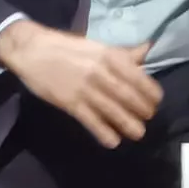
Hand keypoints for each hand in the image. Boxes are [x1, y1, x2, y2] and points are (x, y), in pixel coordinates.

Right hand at [0, 20, 160, 148]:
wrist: (32, 50)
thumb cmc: (67, 47)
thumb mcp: (98, 46)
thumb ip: (123, 53)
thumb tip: (147, 51)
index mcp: (109, 56)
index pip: (138, 77)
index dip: (150, 92)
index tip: (156, 101)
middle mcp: (101, 72)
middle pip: (128, 96)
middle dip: (142, 110)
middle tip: (147, 118)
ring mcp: (85, 88)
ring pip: (113, 110)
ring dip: (128, 124)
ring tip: (138, 134)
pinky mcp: (70, 102)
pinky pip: (91, 121)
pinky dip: (103, 132)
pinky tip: (112, 141)